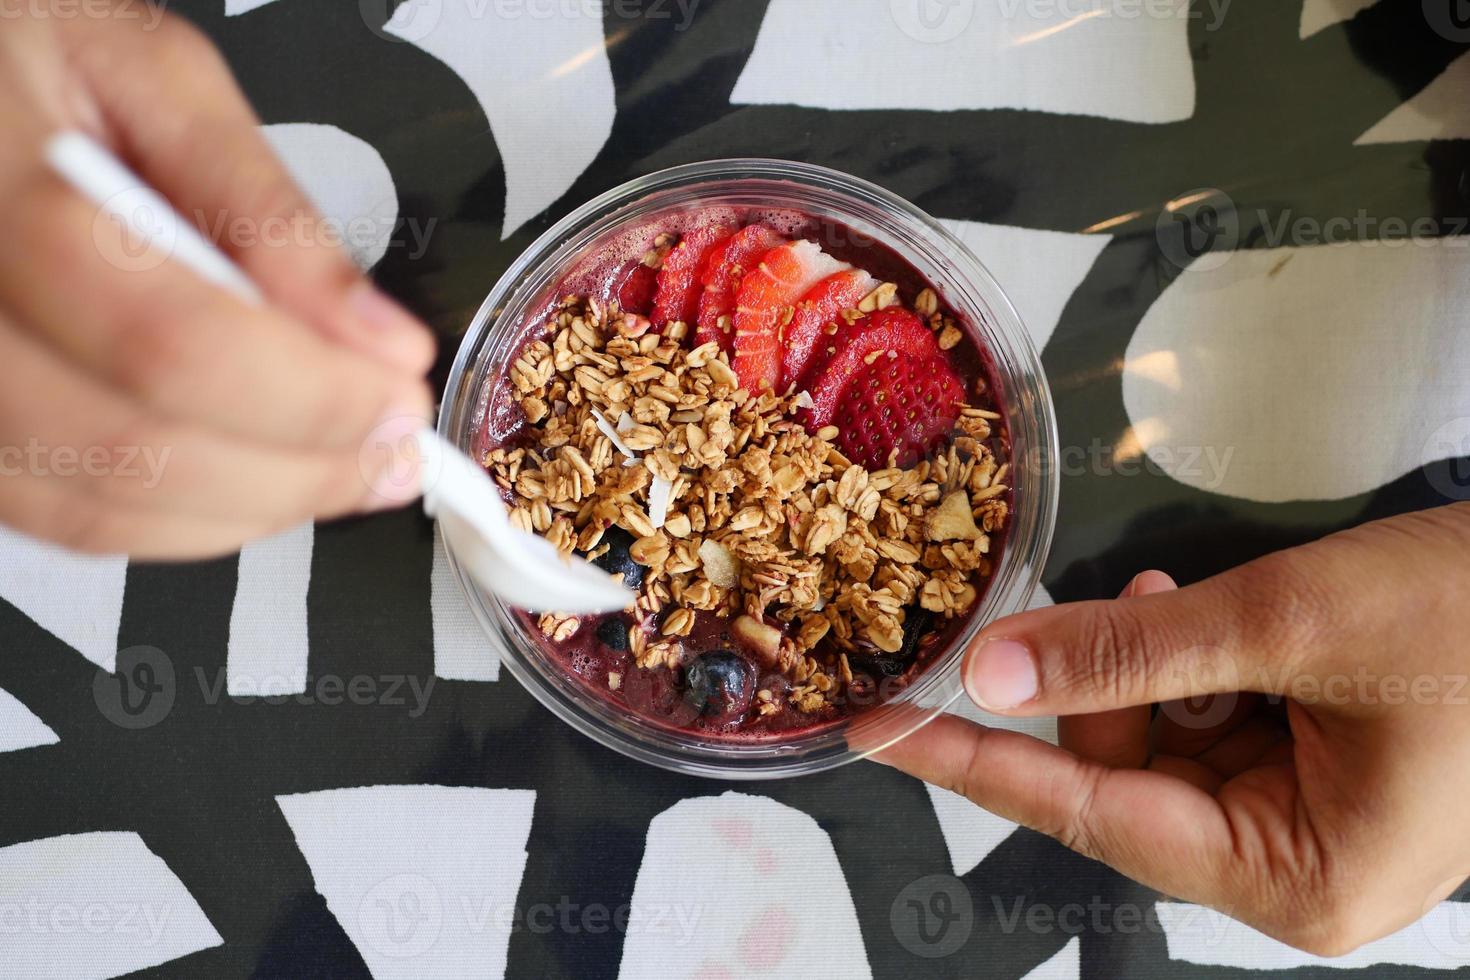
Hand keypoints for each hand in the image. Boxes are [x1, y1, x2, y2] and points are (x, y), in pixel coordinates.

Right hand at [0, 3, 434, 557]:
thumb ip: (268, 213)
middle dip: (298, 472)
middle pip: (132, 448)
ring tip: (343, 467)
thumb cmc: (19, 50)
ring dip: (251, 510)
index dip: (309, 398)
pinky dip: (182, 518)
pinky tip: (255, 475)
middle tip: (390, 452)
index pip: (170, 344)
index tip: (397, 400)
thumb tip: (377, 338)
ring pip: (95, 506)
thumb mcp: (157, 80)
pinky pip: (60, 514)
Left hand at [878, 502, 1469, 955]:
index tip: (886, 731)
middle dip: (1100, 689)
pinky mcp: (1315, 776)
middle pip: (1122, 782)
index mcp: (1295, 878)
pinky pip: (1212, 726)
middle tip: (1108, 604)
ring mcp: (1307, 825)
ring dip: (1153, 668)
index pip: (1086, 817)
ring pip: (1161, 745)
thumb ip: (1128, 654)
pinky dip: (1197, 670)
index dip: (973, 764)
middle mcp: (1294, 871)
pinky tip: (1221, 621)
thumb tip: (995, 672)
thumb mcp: (1289, 625)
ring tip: (1198, 602)